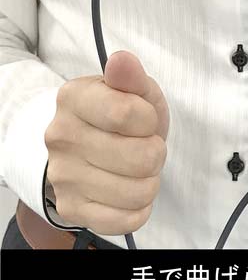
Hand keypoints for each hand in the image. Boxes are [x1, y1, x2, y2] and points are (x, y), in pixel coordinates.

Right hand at [44, 51, 168, 234]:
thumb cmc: (122, 115)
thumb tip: (122, 60)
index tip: (144, 119)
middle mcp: (60, 137)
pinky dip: (140, 206)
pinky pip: (127, 219)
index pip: (127, 114)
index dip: (149, 119)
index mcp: (73, 99)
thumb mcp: (134, 90)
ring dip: (150, 180)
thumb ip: (131, 77)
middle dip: (155, 152)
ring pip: (139, 192)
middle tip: (143, 146)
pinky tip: (130, 189)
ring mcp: (63, 176)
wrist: (92, 145)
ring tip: (137, 168)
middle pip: (141, 158)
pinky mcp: (73, 208)